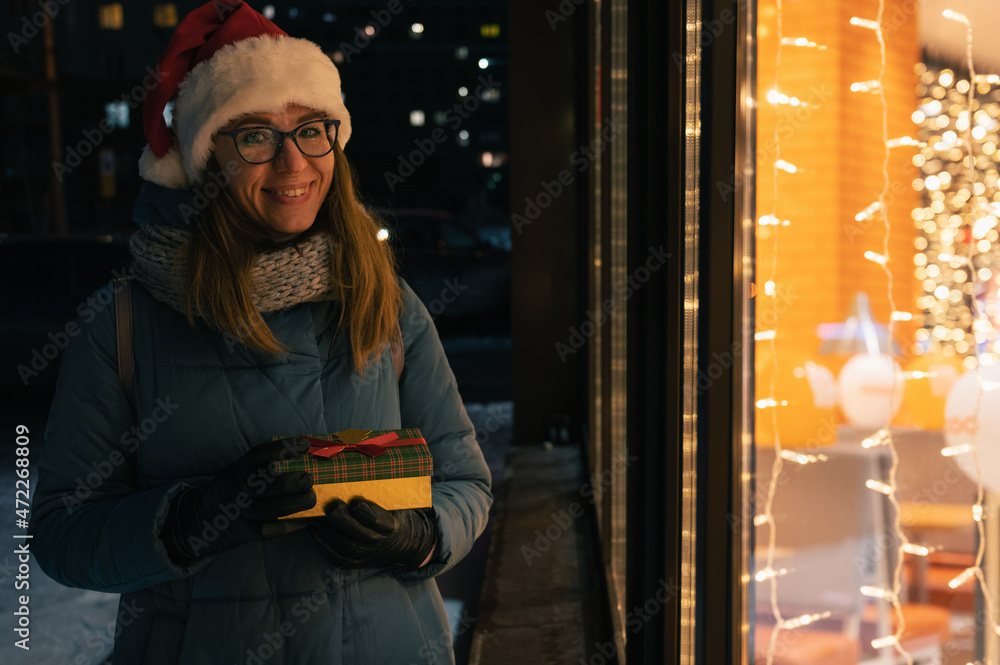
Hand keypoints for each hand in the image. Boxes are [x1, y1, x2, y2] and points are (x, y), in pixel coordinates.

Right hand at [161, 437, 315, 561]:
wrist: (198, 519)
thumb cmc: (227, 491)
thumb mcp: (236, 472)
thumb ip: (260, 466)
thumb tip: (301, 458)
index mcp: (235, 471)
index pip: (259, 455)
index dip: (284, 448)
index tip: (305, 445)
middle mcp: (236, 490)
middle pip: (264, 485)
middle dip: (291, 482)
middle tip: (308, 479)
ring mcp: (239, 513)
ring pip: (269, 509)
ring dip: (295, 503)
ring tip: (310, 498)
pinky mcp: (245, 533)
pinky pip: (270, 530)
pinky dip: (290, 525)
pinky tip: (305, 520)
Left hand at [309, 497, 436, 569]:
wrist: (405, 545)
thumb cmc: (395, 516)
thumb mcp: (395, 504)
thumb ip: (381, 492)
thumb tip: (362, 468)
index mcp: (391, 526)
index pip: (377, 520)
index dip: (365, 512)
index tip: (356, 501)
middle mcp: (378, 543)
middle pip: (358, 534)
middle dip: (342, 520)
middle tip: (331, 506)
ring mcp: (366, 555)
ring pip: (345, 545)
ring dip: (328, 530)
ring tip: (316, 516)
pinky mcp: (355, 563)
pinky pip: (336, 557)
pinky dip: (322, 545)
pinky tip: (312, 531)